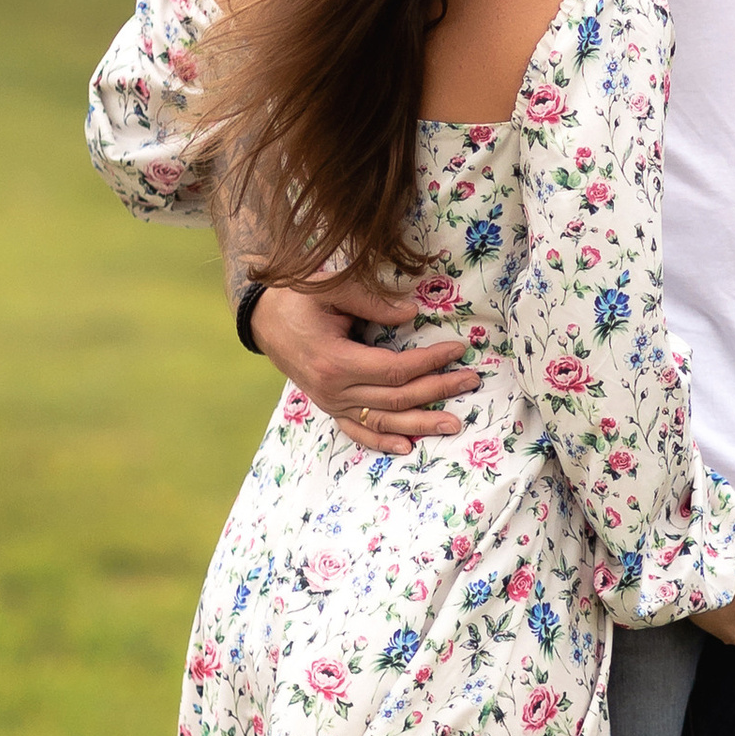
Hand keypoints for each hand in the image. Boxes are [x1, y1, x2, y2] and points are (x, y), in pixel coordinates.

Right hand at [250, 278, 478, 449]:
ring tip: (454, 423)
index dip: (429, 362)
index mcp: (335, 361)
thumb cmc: (299, 299)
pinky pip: (356, 431)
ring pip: (382, 421)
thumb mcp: (333, 288)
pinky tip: (407, 446)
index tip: (457, 349)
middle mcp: (333, 390)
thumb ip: (373, 302)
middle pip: (395, 399)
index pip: (395, 370)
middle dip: (437, 390)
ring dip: (420, 424)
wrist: (264, 318)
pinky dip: (380, 441)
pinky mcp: (328, 406)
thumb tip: (413, 314)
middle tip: (470, 380)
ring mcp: (329, 403)